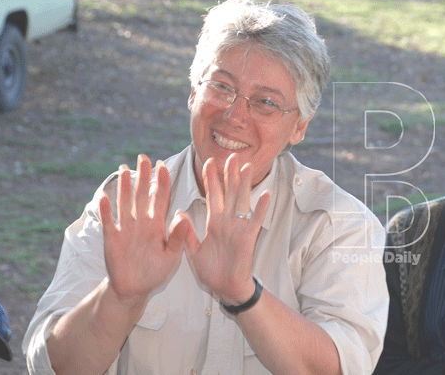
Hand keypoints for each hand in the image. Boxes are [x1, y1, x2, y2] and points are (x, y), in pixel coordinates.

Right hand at [99, 154, 180, 306]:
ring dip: (124, 187)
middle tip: (143, 157)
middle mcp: (141, 223)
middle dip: (143, 176)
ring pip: (125, 203)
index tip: (163, 165)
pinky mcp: (111, 238)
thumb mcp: (172, 257)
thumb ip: (178, 237)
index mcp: (158, 225)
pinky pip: (108, 221)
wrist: (135, 289)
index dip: (162, 182)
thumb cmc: (155, 272)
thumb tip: (184, 215)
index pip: (161, 198)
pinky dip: (106, 209)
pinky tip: (105, 195)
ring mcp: (126, 229)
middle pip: (142, 195)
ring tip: (125, 169)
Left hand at [170, 153, 269, 304]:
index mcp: (214, 223)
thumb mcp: (193, 251)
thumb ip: (187, 232)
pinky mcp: (247, 238)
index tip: (209, 161)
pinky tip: (265, 194)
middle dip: (229, 174)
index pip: (212, 196)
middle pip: (229, 193)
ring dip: (244, 185)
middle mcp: (227, 222)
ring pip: (242, 201)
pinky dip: (260, 208)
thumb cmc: (211, 271)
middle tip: (232, 155)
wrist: (225, 288)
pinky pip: (254, 221)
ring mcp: (238, 229)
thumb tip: (178, 212)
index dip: (211, 179)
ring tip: (248, 167)